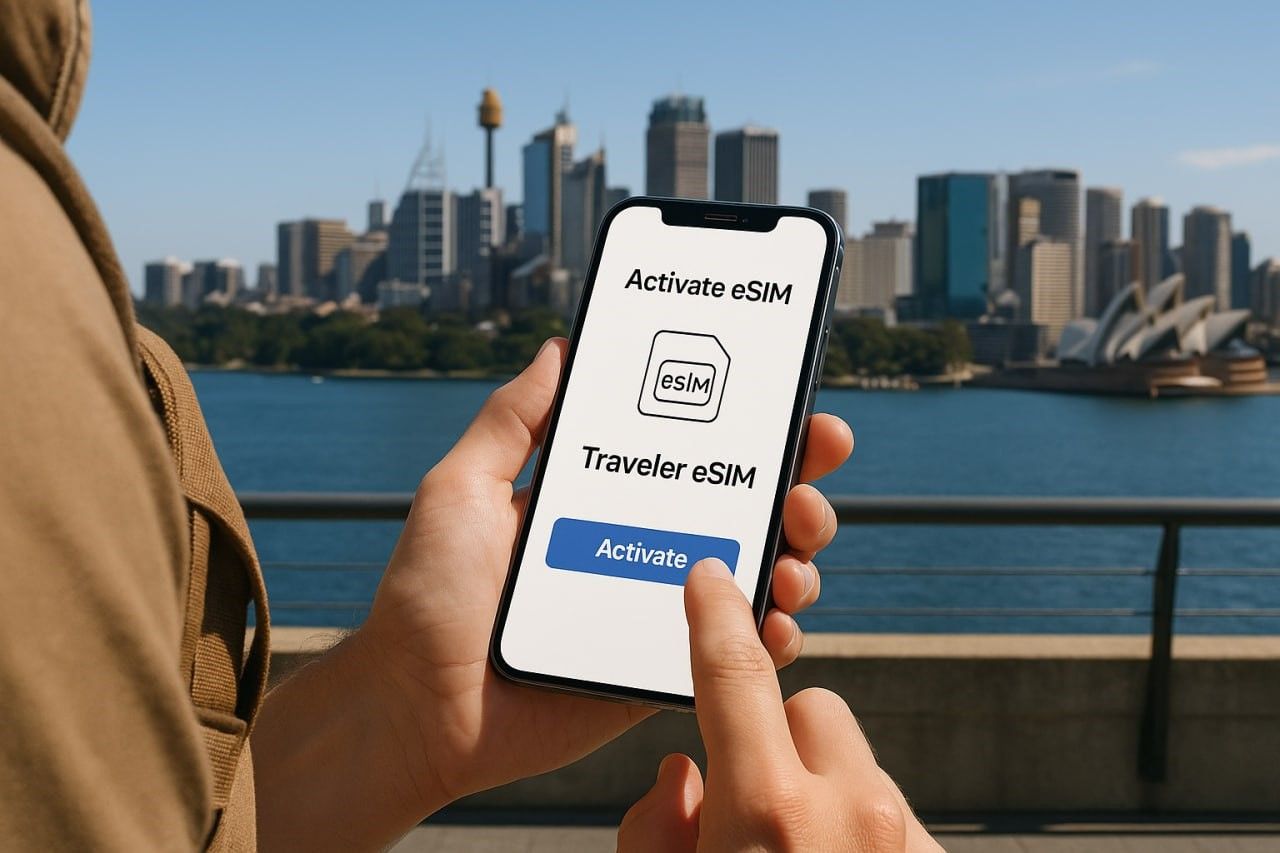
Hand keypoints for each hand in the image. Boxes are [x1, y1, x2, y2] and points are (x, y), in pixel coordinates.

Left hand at [358, 337, 852, 811]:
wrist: (412, 710)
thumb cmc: (426, 598)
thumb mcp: (461, 489)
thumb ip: (512, 422)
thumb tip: (559, 349)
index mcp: (602, 500)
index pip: (690, 453)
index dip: (748, 427)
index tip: (791, 402)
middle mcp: (641, 548)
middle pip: (742, 507)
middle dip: (795, 482)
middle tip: (810, 472)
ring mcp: (656, 611)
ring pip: (756, 575)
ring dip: (796, 553)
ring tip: (792, 552)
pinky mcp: (659, 673)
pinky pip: (734, 653)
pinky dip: (772, 633)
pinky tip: (777, 618)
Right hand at [617, 559, 941, 851]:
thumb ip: (657, 824)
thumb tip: (683, 778)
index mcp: (769, 811)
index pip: (736, 671)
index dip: (717, 613)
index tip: (711, 577)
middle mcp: (854, 812)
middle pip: (812, 708)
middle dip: (775, 738)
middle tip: (748, 804)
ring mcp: (905, 838)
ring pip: (855, 761)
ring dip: (821, 788)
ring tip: (794, 850)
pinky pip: (891, 811)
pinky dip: (857, 828)